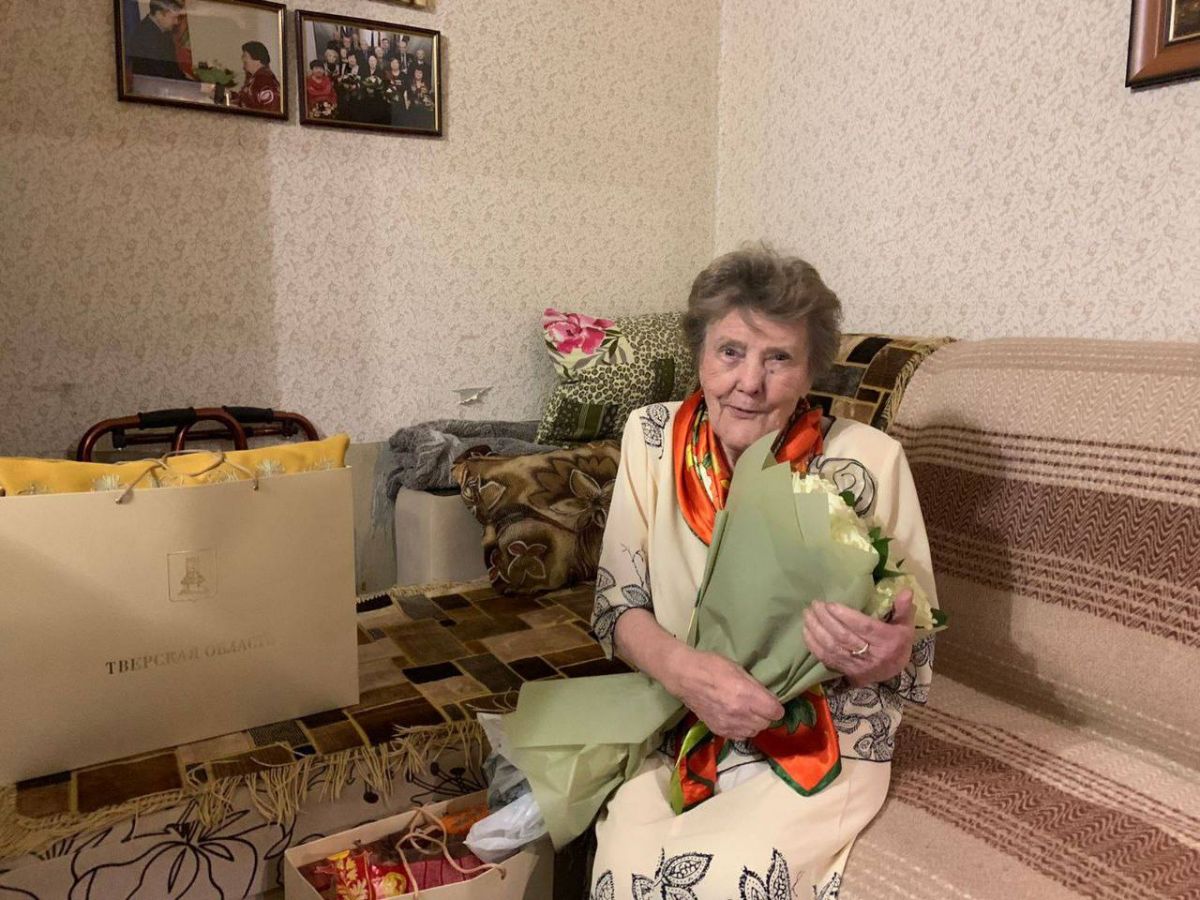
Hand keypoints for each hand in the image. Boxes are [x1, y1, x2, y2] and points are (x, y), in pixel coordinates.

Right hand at [664, 646, 783, 740]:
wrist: (684, 676)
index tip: (771, 702)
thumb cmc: (711, 666)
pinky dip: (741, 729)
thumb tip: (768, 698)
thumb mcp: (738, 669)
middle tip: (758, 705)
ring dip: (754, 723)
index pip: (776, 712)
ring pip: (754, 732)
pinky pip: (740, 736)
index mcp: (746, 695)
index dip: (776, 707)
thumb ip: (755, 686)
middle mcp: (739, 713)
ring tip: (745, 711)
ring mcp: (728, 724)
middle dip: (765, 715)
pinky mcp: (718, 730)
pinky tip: (735, 718)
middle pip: (766, 723)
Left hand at [803, 590, 915, 686]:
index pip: (864, 628)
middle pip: (844, 637)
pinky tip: (806, 631)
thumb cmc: (898, 642)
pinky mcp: (846, 671)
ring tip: (807, 614)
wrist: (894, 671)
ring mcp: (857, 666)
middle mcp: (872, 655)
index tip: (830, 604)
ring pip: (833, 648)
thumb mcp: (905, 625)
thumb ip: (903, 608)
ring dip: (816, 630)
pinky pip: (826, 659)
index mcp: (888, 642)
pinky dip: (814, 645)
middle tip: (815, 604)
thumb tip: (906, 590)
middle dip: (826, 619)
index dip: (846, 616)